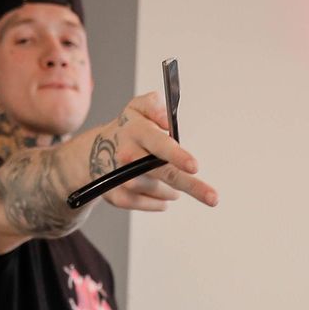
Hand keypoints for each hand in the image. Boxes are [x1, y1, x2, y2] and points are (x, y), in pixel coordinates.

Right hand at [92, 92, 217, 209]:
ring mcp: (119, 177)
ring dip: (171, 190)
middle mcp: (126, 154)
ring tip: (174, 183)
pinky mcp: (116, 196)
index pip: (158, 143)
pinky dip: (159, 201)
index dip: (176, 155)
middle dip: (190, 185)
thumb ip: (154, 105)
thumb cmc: (129, 129)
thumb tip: (166, 118)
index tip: (194, 166)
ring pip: (158, 191)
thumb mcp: (139, 107)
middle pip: (162, 173)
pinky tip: (163, 194)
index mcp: (135, 131)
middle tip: (212, 197)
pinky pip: (148, 204)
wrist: (96, 151)